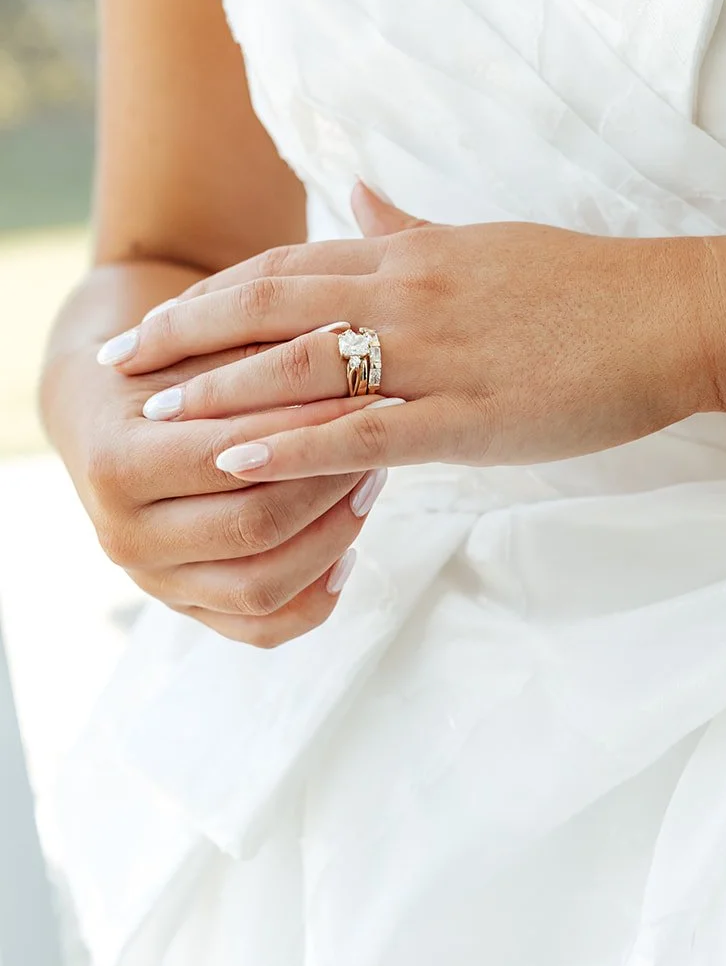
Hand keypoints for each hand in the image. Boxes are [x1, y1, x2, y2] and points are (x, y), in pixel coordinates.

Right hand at [47, 336, 375, 647]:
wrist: (105, 417)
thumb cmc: (162, 371)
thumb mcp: (195, 348)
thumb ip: (258, 352)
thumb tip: (346, 337)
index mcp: (114, 465)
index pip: (229, 456)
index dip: (308, 429)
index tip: (369, 395)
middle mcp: (123, 536)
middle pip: (254, 528)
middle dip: (330, 482)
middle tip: (379, 438)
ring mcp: (154, 582)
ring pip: (263, 587)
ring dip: (334, 537)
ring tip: (369, 482)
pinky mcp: (186, 608)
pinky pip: (262, 629)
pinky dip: (315, 598)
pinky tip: (349, 552)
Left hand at [101, 185, 713, 480]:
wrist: (672, 318)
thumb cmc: (588, 287)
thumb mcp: (487, 244)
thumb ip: (412, 226)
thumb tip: (358, 191)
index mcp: (412, 255)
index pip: (288, 267)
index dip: (214, 292)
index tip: (159, 317)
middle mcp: (408, 294)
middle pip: (271, 305)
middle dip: (186, 333)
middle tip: (119, 361)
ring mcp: (435, 356)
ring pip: (303, 366)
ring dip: (220, 390)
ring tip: (154, 416)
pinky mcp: (468, 418)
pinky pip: (363, 431)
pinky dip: (294, 445)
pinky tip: (240, 461)